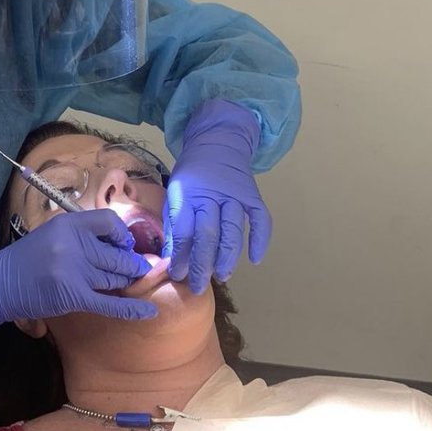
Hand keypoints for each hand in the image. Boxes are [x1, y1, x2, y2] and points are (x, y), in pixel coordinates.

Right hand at [0, 209, 156, 339]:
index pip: (109, 222)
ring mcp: (73, 270)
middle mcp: (72, 244)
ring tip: (132, 282)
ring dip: (125, 283)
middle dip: (131, 265)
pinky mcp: (72, 295)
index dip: (123, 235)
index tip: (124, 245)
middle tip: (140, 269)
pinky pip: (109, 303)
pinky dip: (131, 309)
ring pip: (113, 277)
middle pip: (116, 254)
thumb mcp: (52, 235)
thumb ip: (82, 236)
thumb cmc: (27, 260)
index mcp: (68, 224)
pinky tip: (148, 312)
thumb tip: (124, 245)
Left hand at [163, 99, 271, 293]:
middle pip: (209, 233)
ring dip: (228, 256)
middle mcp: (211, 195)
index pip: (184, 230)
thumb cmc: (191, 176)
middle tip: (198, 285)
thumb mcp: (174, 195)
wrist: (217, 144)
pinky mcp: (253, 196)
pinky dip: (260, 239)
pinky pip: (261, 219)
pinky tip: (255, 259)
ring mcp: (235, 195)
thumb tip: (170, 260)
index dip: (180, 255)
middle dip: (203, 263)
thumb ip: (174, 226)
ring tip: (222, 276)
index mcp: (186, 194)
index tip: (177, 275)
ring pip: (233, 229)